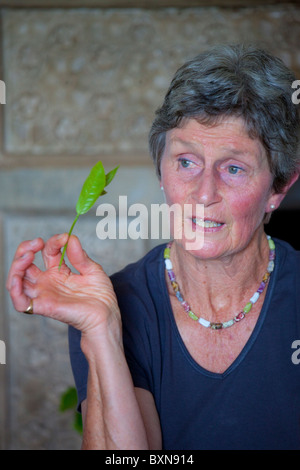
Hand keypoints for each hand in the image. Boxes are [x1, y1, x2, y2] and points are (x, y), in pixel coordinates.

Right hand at [6, 234, 120, 335]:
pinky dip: (14, 289)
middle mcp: (48, 282)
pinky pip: (20, 302)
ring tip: (28, 255)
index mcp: (59, 272)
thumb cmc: (101, 296)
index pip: (47, 252)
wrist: (106, 315)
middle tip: (37, 242)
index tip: (65, 238)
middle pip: (24, 265)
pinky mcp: (44, 306)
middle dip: (24, 249)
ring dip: (17, 266)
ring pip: (17, 281)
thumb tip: (70, 237)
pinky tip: (18, 278)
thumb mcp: (92, 270)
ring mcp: (44, 294)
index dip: (53, 242)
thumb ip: (80, 255)